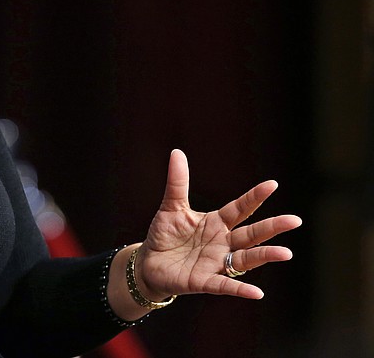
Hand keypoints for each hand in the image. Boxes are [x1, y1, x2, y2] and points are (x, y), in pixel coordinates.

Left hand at [135, 149, 301, 300]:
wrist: (149, 262)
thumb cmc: (165, 235)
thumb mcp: (171, 206)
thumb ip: (178, 182)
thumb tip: (177, 152)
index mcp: (217, 223)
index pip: (240, 209)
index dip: (254, 197)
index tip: (272, 184)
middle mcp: (222, 243)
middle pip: (251, 234)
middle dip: (272, 227)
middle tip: (295, 220)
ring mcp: (216, 262)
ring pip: (245, 259)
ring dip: (264, 256)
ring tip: (286, 253)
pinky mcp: (204, 281)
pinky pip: (225, 285)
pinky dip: (240, 289)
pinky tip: (256, 293)